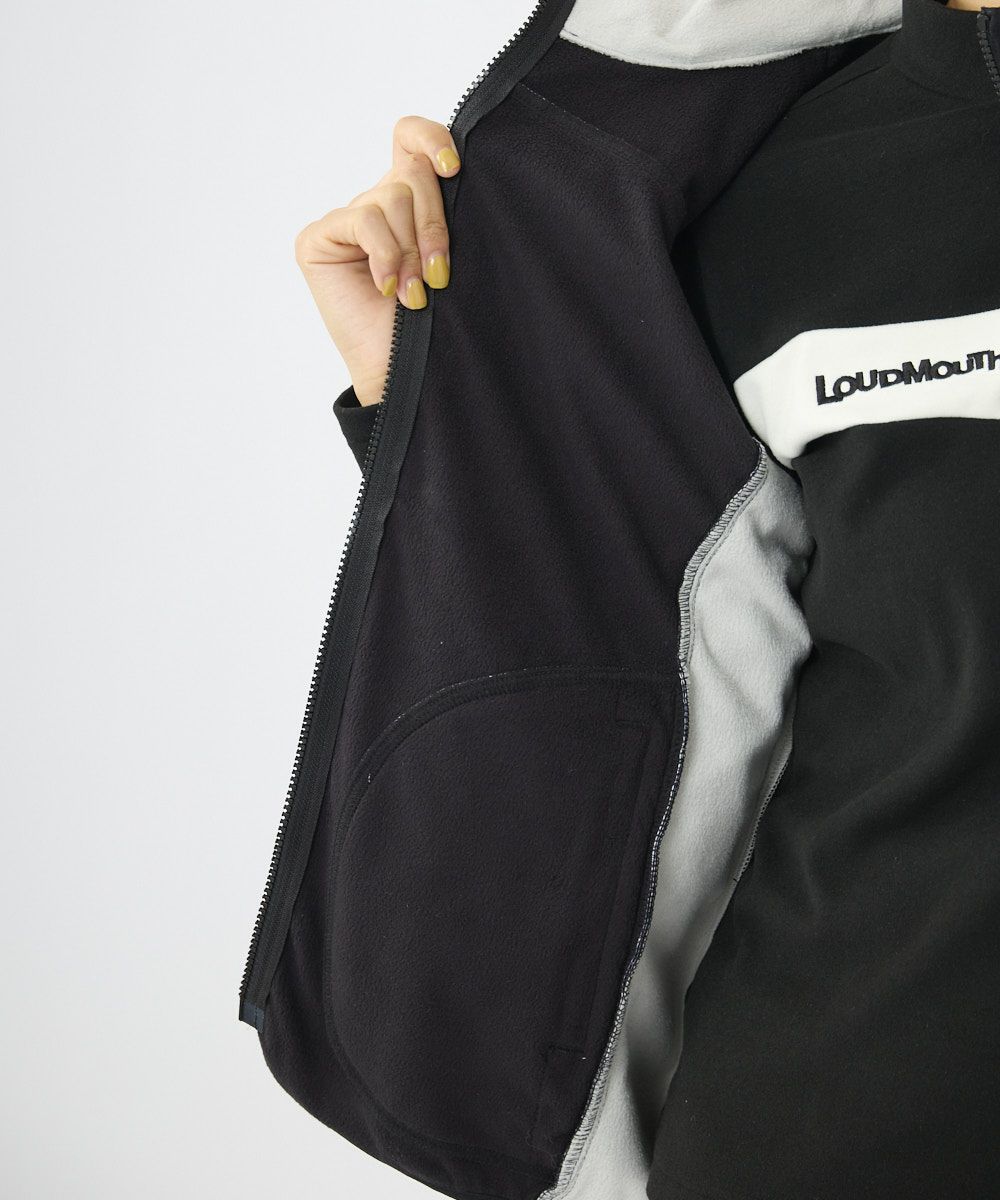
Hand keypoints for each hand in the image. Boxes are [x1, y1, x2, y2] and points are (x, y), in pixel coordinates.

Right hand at [293, 116, 460, 406]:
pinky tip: (388, 287)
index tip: (455, 170)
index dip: (432, 140)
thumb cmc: (435, 323)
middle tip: (440, 273)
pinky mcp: (319, 239)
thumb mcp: (447, 256)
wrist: (407, 373)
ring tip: (416, 294)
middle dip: (433, 224)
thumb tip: (456, 168)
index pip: (411, 138)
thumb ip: (444, 211)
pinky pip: (362, 220)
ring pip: (392, 198)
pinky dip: (384, 254)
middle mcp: (378, 205)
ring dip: (412, 250)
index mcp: (411, 201)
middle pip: (411, 173)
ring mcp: (346, 222)